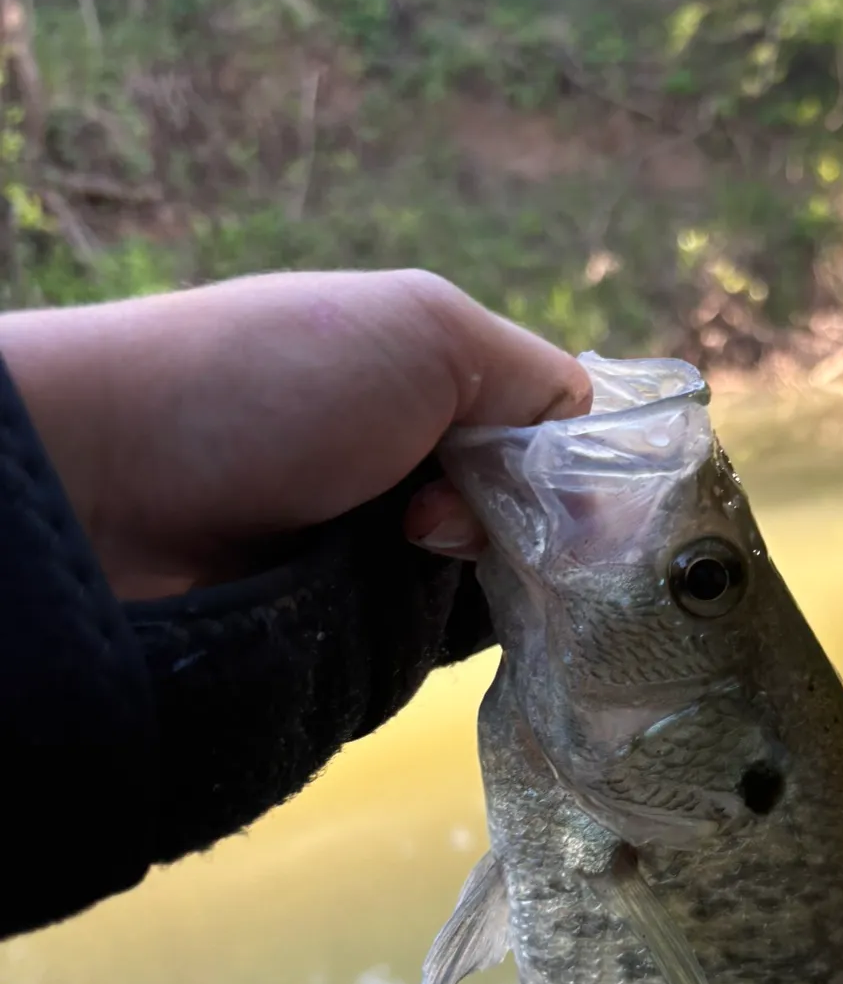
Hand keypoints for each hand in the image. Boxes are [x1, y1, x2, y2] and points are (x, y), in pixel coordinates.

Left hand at [0, 269, 590, 599]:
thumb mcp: (426, 328)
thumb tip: (599, 476)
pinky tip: (408, 617)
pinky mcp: (350, 642)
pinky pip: (434, 654)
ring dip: (484, 586)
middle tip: (457, 516)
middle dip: (533, 531)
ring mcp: (385, 562)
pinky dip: (436, 639)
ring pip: (496, 597)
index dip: (580, 468)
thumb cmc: (274, 380)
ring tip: (414, 554)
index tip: (557, 487)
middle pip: (541, 527)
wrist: (103, 487)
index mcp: (439, 388)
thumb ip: (538, 385)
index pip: (561, 444)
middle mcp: (420, 475)